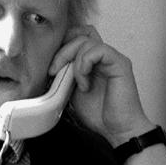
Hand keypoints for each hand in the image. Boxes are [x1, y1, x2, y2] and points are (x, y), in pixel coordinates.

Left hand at [49, 26, 154, 147]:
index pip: (75, 36)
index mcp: (91, 61)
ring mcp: (112, 58)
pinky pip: (99, 49)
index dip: (60, 45)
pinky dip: (86, 63)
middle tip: (53, 71)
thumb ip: (63, 76)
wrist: (118, 131)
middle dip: (61, 51)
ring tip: (77, 84)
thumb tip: (46, 67)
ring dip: (74, 61)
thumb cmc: (99, 115)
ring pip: (86, 39)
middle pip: (79, 33)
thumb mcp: (71, 92)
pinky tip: (85, 82)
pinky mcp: (120, 63)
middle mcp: (102, 56)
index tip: (50, 67)